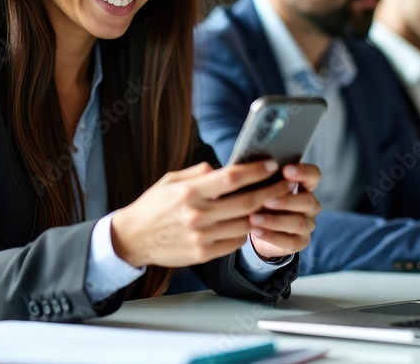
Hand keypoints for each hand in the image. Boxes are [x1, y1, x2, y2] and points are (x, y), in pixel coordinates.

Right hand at [110, 160, 293, 267]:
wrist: (133, 238)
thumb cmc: (153, 205)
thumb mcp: (171, 180)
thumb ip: (199, 173)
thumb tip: (225, 168)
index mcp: (189, 191)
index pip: (231, 178)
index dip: (255, 171)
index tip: (271, 165)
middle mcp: (197, 214)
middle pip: (247, 203)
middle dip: (272, 192)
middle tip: (287, 185)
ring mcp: (201, 237)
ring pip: (245, 224)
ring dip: (263, 214)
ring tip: (274, 204)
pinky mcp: (203, 254)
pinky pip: (235, 243)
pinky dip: (246, 232)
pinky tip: (249, 223)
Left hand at [248, 163, 321, 258]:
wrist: (259, 230)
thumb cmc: (261, 202)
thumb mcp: (262, 188)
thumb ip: (264, 179)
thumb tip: (251, 167)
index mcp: (305, 187)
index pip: (313, 175)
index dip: (303, 172)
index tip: (285, 169)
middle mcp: (311, 205)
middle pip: (308, 201)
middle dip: (286, 200)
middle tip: (265, 200)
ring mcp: (308, 225)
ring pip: (299, 223)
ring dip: (274, 220)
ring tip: (254, 218)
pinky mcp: (300, 242)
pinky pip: (290, 241)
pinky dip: (271, 236)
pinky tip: (256, 231)